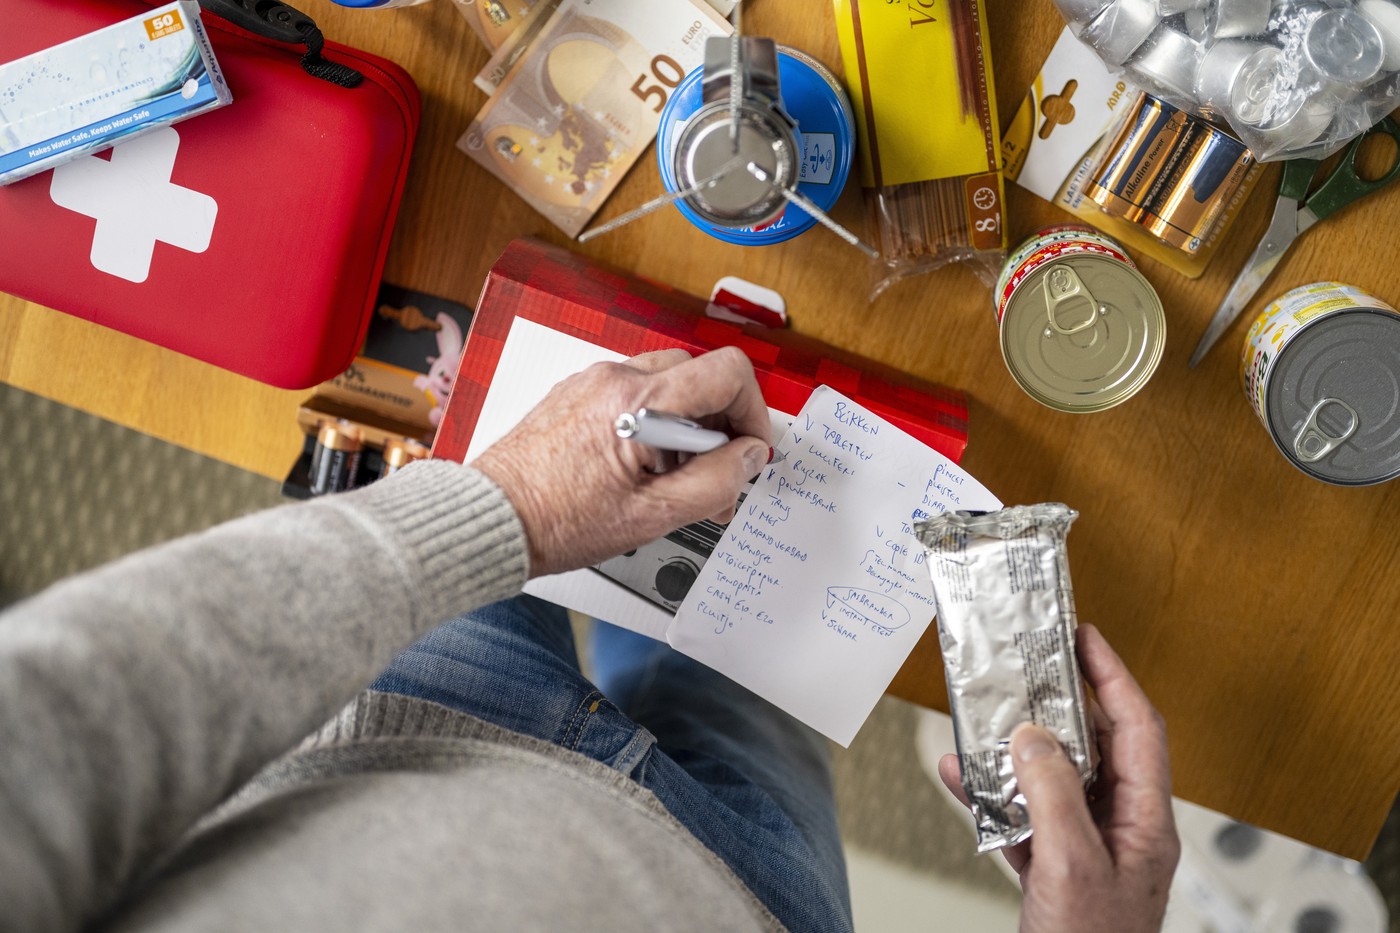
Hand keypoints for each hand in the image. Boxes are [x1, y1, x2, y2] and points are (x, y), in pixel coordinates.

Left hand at [473, 347, 770, 577]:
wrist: (494, 520)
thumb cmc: (557, 522)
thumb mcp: (653, 516)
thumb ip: (716, 482)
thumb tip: (750, 457)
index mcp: (638, 402)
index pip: (728, 373)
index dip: (753, 413)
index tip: (749, 450)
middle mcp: (614, 378)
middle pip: (702, 376)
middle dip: (720, 424)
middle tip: (716, 475)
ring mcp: (592, 382)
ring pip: (669, 384)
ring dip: (688, 426)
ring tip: (673, 478)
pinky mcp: (576, 394)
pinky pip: (634, 393)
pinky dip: (654, 423)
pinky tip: (640, 468)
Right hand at [937, 624, 1179, 932]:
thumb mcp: (1072, 865)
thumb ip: (1055, 795)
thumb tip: (1035, 738)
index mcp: (1146, 824)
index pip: (1139, 728)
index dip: (1114, 676)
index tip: (1086, 636)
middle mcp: (1122, 830)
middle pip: (1095, 747)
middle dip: (1058, 706)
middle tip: (1029, 667)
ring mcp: (1088, 850)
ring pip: (1053, 780)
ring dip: (1015, 751)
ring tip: (987, 718)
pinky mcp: (1054, 871)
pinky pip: (1023, 818)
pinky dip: (992, 797)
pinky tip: (962, 778)